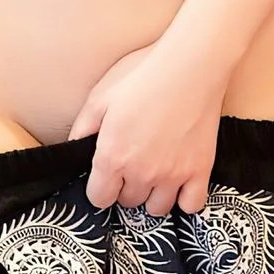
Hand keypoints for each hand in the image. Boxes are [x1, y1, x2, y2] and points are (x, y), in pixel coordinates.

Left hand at [69, 31, 224, 216]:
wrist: (190, 65)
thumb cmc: (142, 75)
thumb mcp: (100, 97)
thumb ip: (82, 129)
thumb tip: (73, 151)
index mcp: (113, 157)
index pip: (99, 198)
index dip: (100, 188)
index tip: (106, 176)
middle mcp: (141, 173)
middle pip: (128, 201)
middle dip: (126, 187)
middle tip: (132, 164)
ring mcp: (173, 175)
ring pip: (157, 208)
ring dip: (152, 195)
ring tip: (154, 174)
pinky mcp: (200, 170)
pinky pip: (191, 205)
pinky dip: (185, 199)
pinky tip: (180, 183)